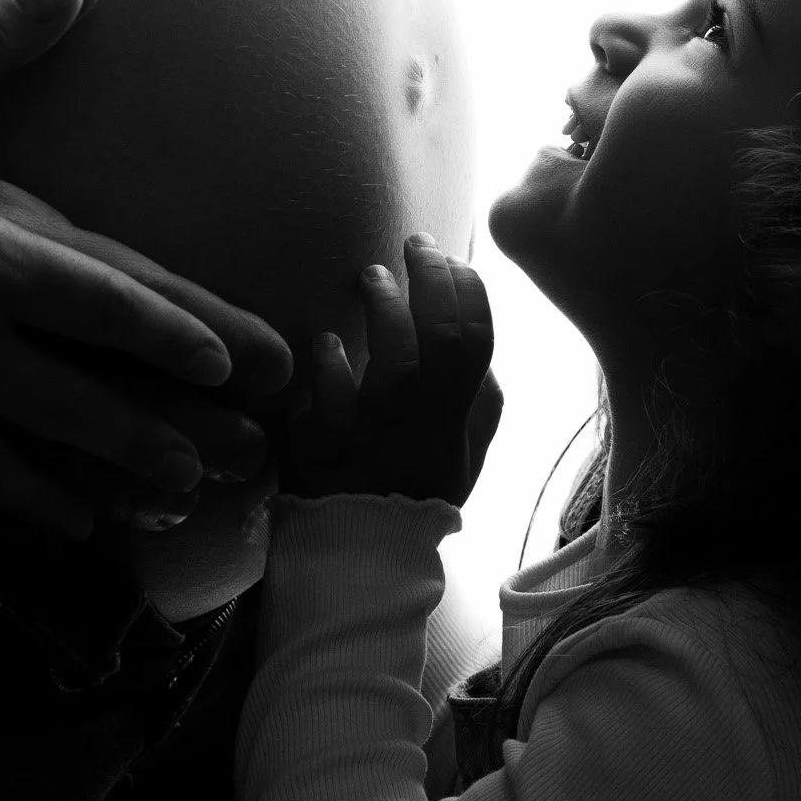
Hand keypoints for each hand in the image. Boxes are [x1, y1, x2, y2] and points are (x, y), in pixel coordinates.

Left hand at [278, 233, 502, 507]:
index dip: (467, 288)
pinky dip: (329, 367)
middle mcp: (421, 427)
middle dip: (431, 279)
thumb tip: (476, 343)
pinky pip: (328, 404)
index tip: (451, 256)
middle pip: (441, 339)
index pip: (477, 341)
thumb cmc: (412, 491)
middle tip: (414, 245)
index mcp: (456, 423)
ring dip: (383, 308)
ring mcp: (373, 440)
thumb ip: (479, 403)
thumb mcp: (463, 456)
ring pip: (391, 364)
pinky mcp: (321, 453)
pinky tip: (326, 343)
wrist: (359, 555)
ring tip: (370, 277)